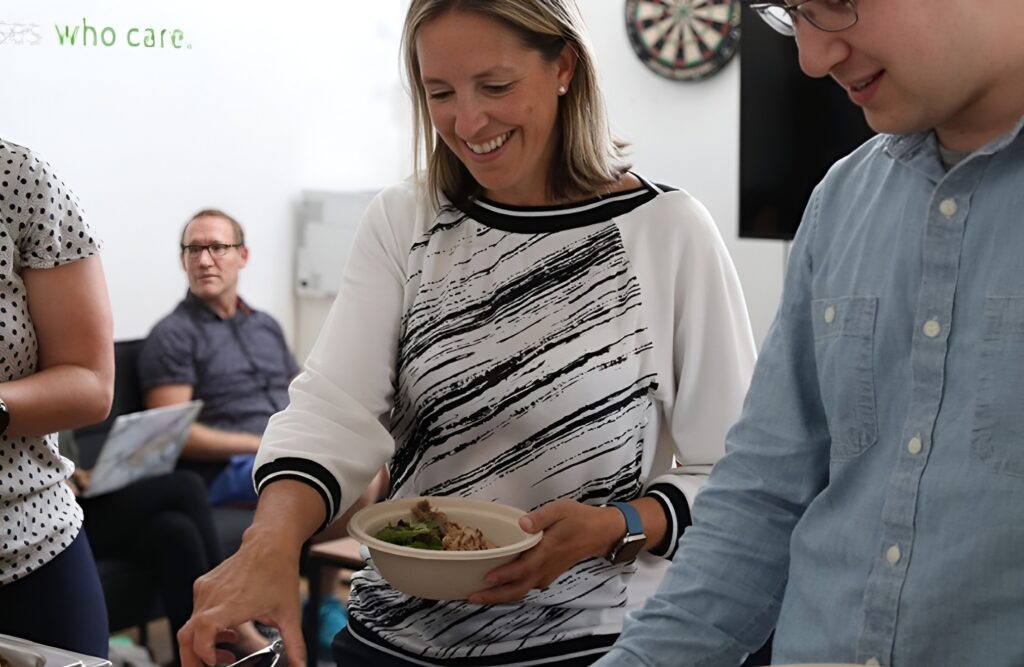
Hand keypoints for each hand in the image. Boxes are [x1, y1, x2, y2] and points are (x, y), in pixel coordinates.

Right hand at [178, 529, 305, 666]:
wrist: (271, 542)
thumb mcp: (290, 614)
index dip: (205, 652)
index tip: (218, 662)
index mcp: (233, 603)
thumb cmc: (279, 573)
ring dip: (203, 646)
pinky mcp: (204, 585)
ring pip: (190, 626)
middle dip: (193, 660)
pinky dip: (205, 630)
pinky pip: (195, 613)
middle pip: (186, 636)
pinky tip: (227, 633)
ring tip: (226, 655)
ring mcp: (206, 589)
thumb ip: (295, 645)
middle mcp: (214, 595)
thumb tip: (301, 666)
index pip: (202, 632)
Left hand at [466, 499, 624, 604]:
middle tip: (472, 597)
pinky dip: (511, 590)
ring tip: (479, 594)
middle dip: (495, 596)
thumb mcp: (560, 510)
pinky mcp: (547, 575)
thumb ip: (540, 517)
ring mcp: (547, 574)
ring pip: (522, 590)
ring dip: (501, 596)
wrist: (599, 533)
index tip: (486, 578)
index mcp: (547, 552)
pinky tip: (498, 585)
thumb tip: (523, 524)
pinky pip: (527, 587)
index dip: (504, 575)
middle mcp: (545, 568)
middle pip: (518, 589)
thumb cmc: (579, 519)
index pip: (523, 568)